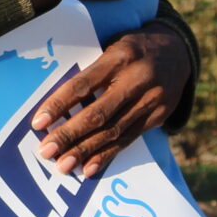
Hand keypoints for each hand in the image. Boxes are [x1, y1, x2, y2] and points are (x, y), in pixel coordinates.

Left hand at [29, 21, 192, 176]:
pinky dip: (107, 155)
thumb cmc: (132, 50)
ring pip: (113, 131)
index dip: (59, 105)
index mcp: (119, 57)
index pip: (83, 84)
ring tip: (63, 165)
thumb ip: (90, 73)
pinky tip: (89, 167)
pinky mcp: (159, 116)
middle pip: (98, 113)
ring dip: (85, 151)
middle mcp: (137, 79)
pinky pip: (129, 139)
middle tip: (46, 151)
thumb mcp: (112, 49)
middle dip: (69, 135)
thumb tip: (55, 106)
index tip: (38, 123)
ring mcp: (151, 100)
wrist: (178, 51)